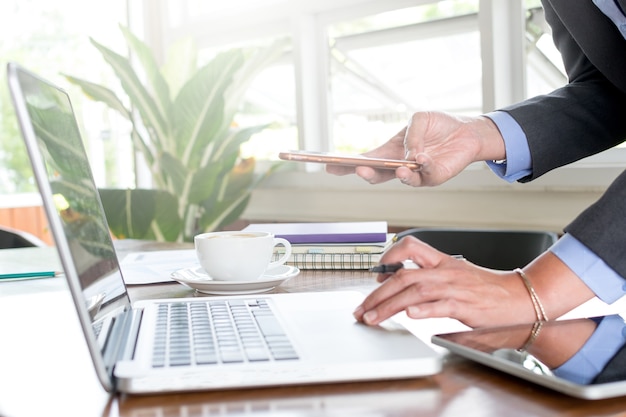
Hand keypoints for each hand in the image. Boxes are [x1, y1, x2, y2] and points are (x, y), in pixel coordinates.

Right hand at [326, 111, 505, 186]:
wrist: (466, 131)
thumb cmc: (439, 125)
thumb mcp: (420, 119)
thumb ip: (412, 134)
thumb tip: (410, 153)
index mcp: (390, 151)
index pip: (365, 159)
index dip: (346, 164)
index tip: (328, 166)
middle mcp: (399, 165)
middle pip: (375, 174)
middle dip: (364, 173)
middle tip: (357, 169)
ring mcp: (415, 174)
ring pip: (399, 179)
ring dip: (395, 174)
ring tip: (398, 168)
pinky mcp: (432, 177)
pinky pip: (423, 177)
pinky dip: (420, 169)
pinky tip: (420, 160)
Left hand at [353, 236, 594, 327]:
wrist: (521, 299)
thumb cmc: (488, 291)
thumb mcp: (457, 277)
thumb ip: (432, 280)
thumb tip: (405, 295)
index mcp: (443, 261)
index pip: (410, 246)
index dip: (389, 256)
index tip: (375, 275)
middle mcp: (445, 271)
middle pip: (403, 275)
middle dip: (377, 293)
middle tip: (361, 309)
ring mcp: (455, 287)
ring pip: (414, 291)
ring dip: (388, 306)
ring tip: (372, 318)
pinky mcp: (465, 306)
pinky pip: (441, 305)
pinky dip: (424, 309)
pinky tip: (409, 315)